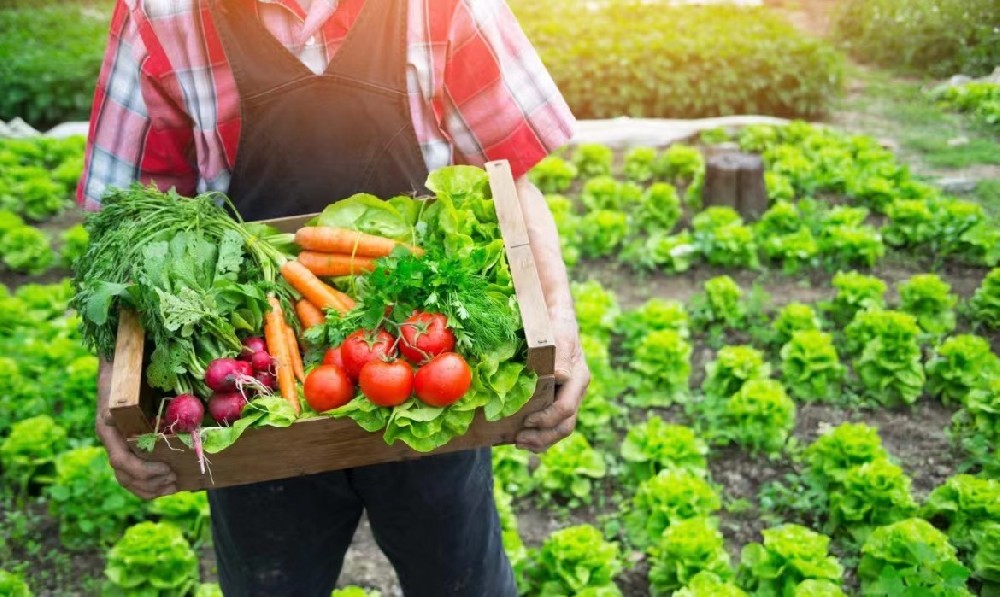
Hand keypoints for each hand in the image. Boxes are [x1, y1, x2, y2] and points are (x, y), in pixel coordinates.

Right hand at [96, 360, 176, 498]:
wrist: (117, 362)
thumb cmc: (127, 368)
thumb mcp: (130, 379)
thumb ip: (133, 396)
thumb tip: (143, 406)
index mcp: (109, 427)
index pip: (121, 460)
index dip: (143, 470)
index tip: (166, 469)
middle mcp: (110, 438)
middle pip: (124, 474)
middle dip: (150, 482)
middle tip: (174, 480)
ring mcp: (116, 442)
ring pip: (125, 477)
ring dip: (149, 487)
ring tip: (173, 486)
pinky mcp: (125, 444)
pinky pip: (131, 472)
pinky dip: (147, 483)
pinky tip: (165, 485)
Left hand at [515, 307, 589, 452]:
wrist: (555, 319)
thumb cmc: (556, 326)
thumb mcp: (560, 337)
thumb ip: (562, 357)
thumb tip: (560, 377)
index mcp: (578, 380)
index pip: (566, 409)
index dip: (546, 419)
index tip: (526, 421)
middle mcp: (574, 392)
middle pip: (564, 426)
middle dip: (543, 437)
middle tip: (519, 440)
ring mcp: (565, 397)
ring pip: (559, 429)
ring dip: (540, 441)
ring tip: (519, 443)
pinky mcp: (554, 399)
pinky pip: (551, 424)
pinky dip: (538, 434)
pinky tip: (521, 437)